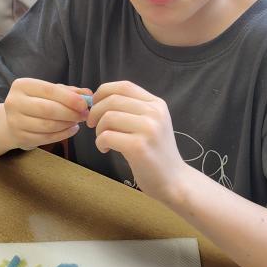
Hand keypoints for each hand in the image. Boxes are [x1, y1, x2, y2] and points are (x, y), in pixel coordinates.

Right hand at [3, 78, 91, 150]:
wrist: (12, 122)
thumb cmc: (35, 103)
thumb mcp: (49, 93)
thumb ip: (69, 92)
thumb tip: (88, 94)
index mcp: (22, 85)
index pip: (49, 90)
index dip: (69, 98)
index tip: (84, 104)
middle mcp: (14, 102)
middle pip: (49, 109)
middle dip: (71, 113)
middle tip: (84, 115)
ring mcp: (15, 122)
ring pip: (48, 125)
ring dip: (68, 124)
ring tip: (77, 122)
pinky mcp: (19, 138)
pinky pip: (46, 138)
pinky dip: (63, 135)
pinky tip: (71, 130)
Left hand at [87, 81, 184, 201]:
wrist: (174, 181)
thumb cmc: (157, 153)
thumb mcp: (152, 124)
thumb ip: (132, 109)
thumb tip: (98, 99)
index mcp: (157, 104)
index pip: (124, 86)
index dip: (103, 92)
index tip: (95, 104)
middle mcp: (155, 113)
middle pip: (113, 100)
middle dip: (95, 111)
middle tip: (92, 124)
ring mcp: (148, 129)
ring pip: (108, 117)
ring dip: (98, 129)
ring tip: (102, 140)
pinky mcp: (138, 147)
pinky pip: (106, 136)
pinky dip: (99, 142)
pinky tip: (105, 149)